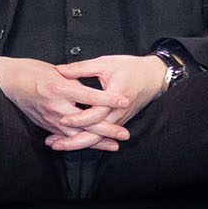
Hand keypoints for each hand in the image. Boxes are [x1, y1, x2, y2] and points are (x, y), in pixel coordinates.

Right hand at [0, 55, 134, 150]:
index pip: (90, 96)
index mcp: (60, 88)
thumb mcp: (56, 70)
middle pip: (86, 122)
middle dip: (108, 130)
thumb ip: (76, 80)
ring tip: (114, 145)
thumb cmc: (32, 70)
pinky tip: (94, 145)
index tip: (125, 101)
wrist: (8, 80)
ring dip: (97, 141)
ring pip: (77, 135)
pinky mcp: (45, 125)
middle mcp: (55, 106)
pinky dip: (81, 142)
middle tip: (125, 135)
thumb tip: (94, 90)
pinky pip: (65, 137)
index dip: (109, 99)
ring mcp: (49, 118)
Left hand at [48, 53, 168, 150]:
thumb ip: (81, 68)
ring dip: (77, 143)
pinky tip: (70, 141)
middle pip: (96, 134)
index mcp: (115, 97)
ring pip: (98, 138)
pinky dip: (86, 140)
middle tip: (54, 143)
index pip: (96, 113)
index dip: (80, 118)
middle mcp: (117, 113)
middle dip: (74, 141)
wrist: (153, 77)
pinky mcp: (118, 122)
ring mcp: (119, 120)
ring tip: (58, 145)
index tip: (63, 119)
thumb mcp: (105, 63)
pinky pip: (101, 135)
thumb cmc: (130, 68)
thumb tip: (59, 70)